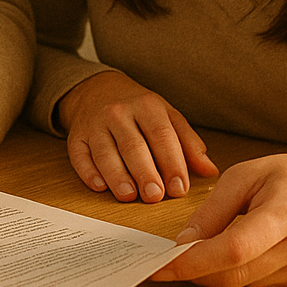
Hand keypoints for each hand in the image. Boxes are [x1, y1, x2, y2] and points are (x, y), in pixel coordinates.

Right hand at [56, 70, 217, 202]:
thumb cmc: (139, 110)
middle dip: (144, 172)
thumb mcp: (167, 117)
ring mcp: (95, 124)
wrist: (97, 90)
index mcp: (147, 105)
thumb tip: (210, 171)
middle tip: (155, 196)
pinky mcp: (76, 137)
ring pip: (105, 152)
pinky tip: (99, 186)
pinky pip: (80, 155)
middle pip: (133, 145)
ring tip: (129, 195)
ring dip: (117, 176)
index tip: (179, 188)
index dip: (172, 163)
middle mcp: (119, 112)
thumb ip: (188, 144)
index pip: (162, 135)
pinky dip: (88, 172)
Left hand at [150, 154, 286, 286]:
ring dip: (212, 275)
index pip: (235, 248)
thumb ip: (214, 210)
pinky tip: (226, 257)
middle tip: (166, 264)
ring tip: (194, 254)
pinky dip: (235, 274)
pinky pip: (258, 286)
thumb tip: (183, 243)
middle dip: (196, 272)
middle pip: (237, 273)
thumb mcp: (247, 174)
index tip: (163, 267)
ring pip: (244, 284)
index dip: (195, 262)